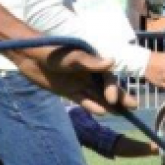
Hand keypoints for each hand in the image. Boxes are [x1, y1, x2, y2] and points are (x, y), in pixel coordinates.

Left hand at [12, 45, 134, 113]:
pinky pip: (83, 100)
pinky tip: (101, 112)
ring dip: (109, 104)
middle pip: (106, 88)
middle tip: (134, 107)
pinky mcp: (69, 91)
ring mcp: (79, 83)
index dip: (112, 88)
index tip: (113, 99)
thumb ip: (92, 62)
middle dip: (120, 97)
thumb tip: (113, 62)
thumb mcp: (73, 56)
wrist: (29, 55)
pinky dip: (92, 106)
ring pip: (97, 96)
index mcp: (93, 63)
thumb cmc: (53, 51)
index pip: (107, 78)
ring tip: (121, 113)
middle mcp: (89, 74)